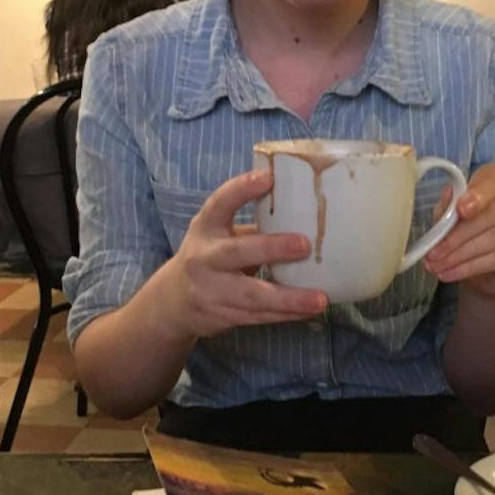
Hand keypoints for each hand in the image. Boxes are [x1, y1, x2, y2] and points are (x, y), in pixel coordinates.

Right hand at [163, 170, 326, 338]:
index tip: (269, 178)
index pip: (220, 203)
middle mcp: (204, 258)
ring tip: (320, 299)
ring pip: (252, 295)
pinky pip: (258, 316)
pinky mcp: (221, 316)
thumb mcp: (217, 233)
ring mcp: (210, 290)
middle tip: (305, 245)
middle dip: (271, 249)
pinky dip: (285, 315)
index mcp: (206, 227)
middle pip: (236, 252)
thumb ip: (251, 225)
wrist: (174, 301)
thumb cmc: (209, 256)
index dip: (242, 189)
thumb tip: (306, 213)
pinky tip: (308, 311)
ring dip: (288, 299)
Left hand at [424, 163, 494, 297]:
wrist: (492, 258)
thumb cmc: (471, 224)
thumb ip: (449, 205)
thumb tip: (449, 196)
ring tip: (438, 265)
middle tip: (434, 252)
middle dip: (459, 235)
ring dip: (462, 255)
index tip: (460, 210)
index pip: (493, 180)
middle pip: (494, 213)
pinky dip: (473, 267)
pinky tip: (454, 272)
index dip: (477, 194)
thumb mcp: (453, 212)